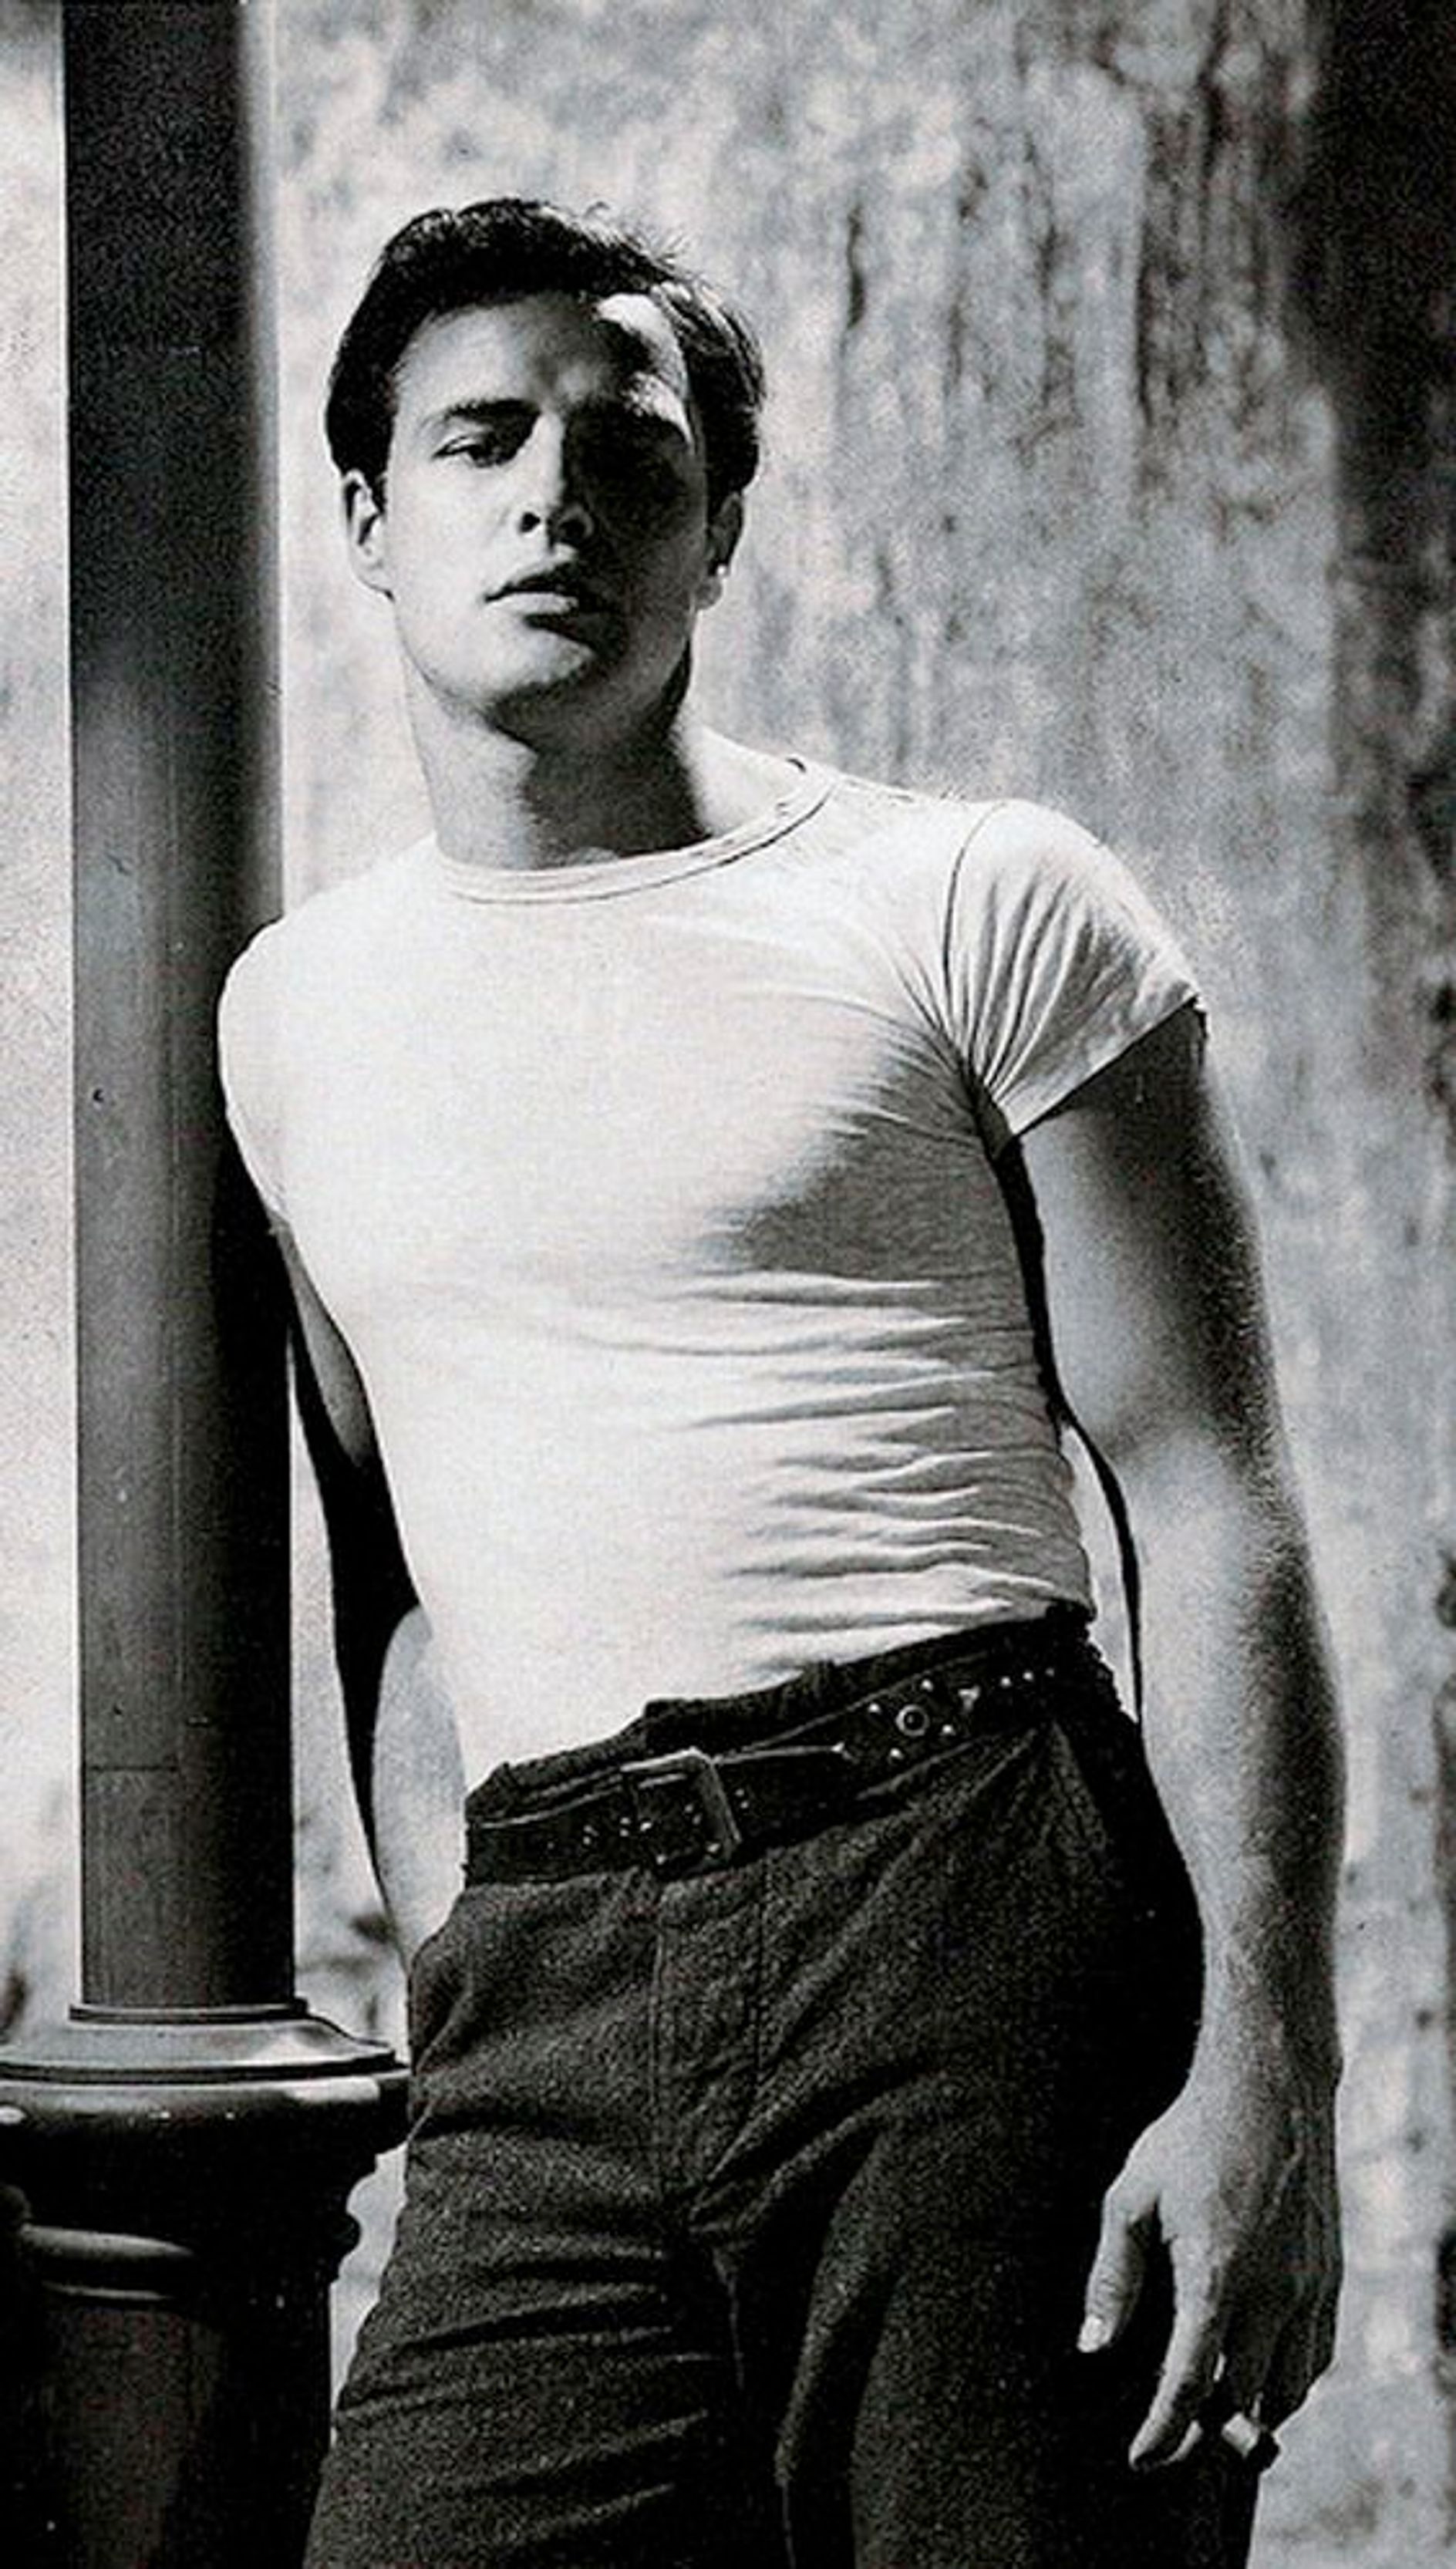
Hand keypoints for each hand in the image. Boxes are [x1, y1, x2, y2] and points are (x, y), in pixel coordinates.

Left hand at [1078, 2030, 1340, 2468]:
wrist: (1267, 2090)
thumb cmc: (1189, 2139)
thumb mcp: (1131, 2198)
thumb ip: (1112, 2277)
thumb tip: (1092, 2345)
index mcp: (1215, 2276)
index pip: (1190, 2383)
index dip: (1162, 2431)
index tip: (1141, 2458)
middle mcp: (1271, 2292)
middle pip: (1244, 2400)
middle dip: (1206, 2431)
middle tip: (1170, 2433)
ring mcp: (1309, 2287)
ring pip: (1290, 2389)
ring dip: (1253, 2411)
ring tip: (1214, 2408)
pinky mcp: (1330, 2276)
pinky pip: (1317, 2356)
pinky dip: (1290, 2381)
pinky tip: (1260, 2371)